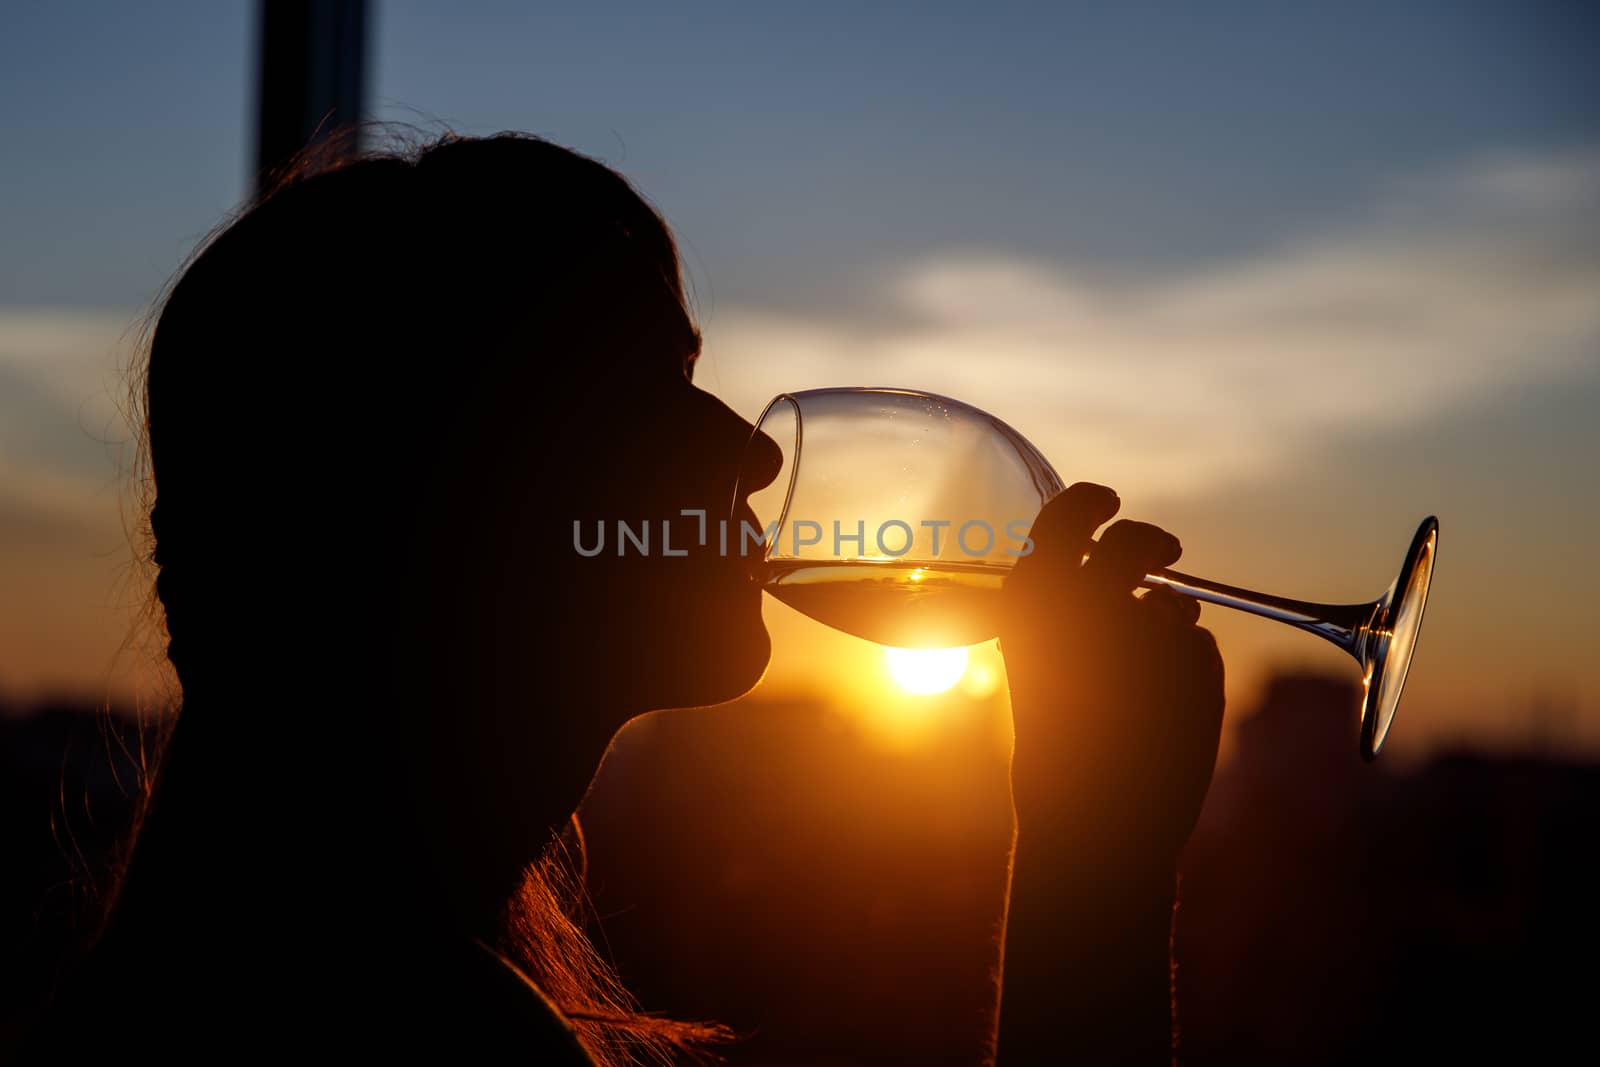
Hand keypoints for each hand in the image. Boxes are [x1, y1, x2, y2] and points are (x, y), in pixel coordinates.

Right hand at [998, 482, 1224, 877]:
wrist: (1092, 824)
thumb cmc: (1057, 751)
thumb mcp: (1039, 670)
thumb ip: (1071, 617)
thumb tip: (1129, 587)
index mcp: (1031, 600)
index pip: (1065, 517)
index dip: (1091, 502)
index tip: (1112, 501)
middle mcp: (1088, 601)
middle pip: (1134, 542)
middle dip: (1152, 541)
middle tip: (1168, 550)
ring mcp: (1146, 628)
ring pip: (1173, 606)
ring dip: (1169, 628)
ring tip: (1143, 687)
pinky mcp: (1196, 661)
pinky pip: (1201, 649)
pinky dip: (1192, 673)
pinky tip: (1163, 717)